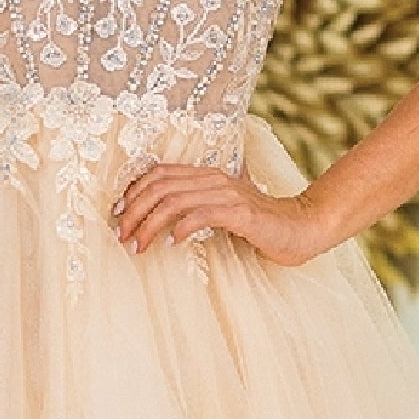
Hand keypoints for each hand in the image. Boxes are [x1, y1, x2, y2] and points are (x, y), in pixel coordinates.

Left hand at [112, 164, 332, 268]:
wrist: (301, 227)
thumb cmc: (259, 224)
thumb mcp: (222, 210)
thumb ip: (196, 207)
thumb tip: (162, 220)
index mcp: (207, 174)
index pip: (159, 173)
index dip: (133, 192)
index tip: (118, 214)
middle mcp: (214, 178)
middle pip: (160, 186)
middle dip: (134, 211)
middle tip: (121, 235)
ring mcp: (227, 193)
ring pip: (174, 201)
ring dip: (149, 224)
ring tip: (138, 245)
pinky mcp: (240, 213)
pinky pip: (201, 215)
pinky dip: (181, 228)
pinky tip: (171, 243)